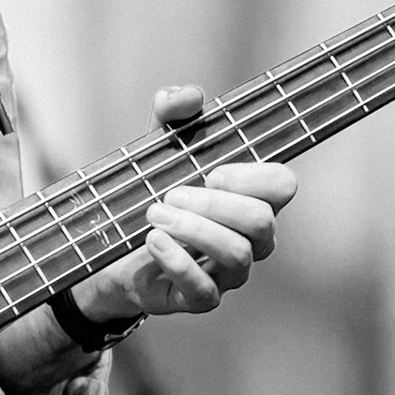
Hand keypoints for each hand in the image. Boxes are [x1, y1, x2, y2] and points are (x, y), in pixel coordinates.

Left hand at [70, 84, 297, 322]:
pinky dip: (177, 261)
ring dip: (194, 229)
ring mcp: (228, 272)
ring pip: (238, 255)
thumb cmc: (151, 193)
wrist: (111, 247)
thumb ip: (171, 113)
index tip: (212, 171)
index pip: (282, 186)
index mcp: (250, 197)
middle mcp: (250, 238)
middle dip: (214, 203)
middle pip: (261, 221)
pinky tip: (153, 240)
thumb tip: (190, 96)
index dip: (252, 177)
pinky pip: (204, 290)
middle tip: (171, 194)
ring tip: (155, 213)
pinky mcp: (201, 298)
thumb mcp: (156, 147)